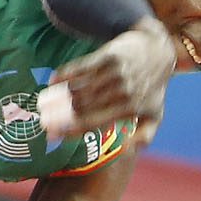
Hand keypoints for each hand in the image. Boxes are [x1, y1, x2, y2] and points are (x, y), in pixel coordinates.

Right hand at [54, 25, 175, 145]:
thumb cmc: (152, 88)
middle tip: (43, 121)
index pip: (93, 122)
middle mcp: (121, 92)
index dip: (71, 130)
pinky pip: (82, 66)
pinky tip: (54, 80)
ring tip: (44, 103)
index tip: (53, 135)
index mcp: (129, 109)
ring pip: (80, 87)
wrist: (157, 51)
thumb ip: (145, 135)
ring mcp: (115, 73)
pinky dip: (66, 73)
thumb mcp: (155, 114)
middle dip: (59, 115)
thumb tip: (128, 150)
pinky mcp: (109, 56)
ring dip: (59, 96)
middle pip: (82, 106)